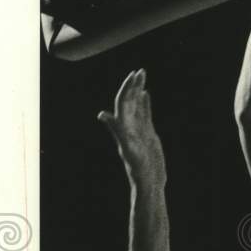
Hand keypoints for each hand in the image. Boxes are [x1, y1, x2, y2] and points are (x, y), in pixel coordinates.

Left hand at [98, 69, 165, 183]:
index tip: (133, 75)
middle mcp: (129, 125)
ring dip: (138, 90)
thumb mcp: (127, 147)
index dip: (127, 88)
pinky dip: (145, 103)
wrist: (148, 180)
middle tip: (140, 71)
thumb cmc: (138, 167)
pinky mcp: (148, 133)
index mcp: (123, 126)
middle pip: (129, 100)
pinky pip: (145, 114)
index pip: (123, 102)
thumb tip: (102, 114)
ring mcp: (138, 128)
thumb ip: (116, 130)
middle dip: (133, 85)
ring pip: (136, 104)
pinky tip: (146, 94)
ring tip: (142, 75)